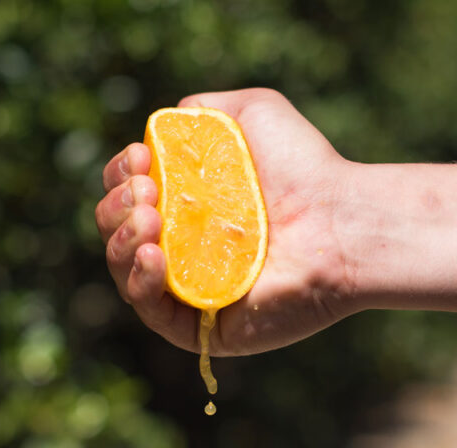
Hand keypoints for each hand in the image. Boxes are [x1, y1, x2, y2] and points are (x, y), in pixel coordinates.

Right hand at [95, 88, 357, 354]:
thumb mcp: (253, 114)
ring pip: (126, 271)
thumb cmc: (305, 168)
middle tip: (146, 191)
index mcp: (190, 204)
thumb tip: (166, 126)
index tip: (141, 159)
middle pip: (118, 233)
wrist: (340, 220)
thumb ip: (204, 112)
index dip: (121, 176)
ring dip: (121, 240)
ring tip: (149, 218)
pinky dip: (140, 282)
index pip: (129, 195)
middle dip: (116, 207)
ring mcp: (192, 289)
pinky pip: (152, 312)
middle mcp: (186, 247)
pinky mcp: (204, 327)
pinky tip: (153, 254)